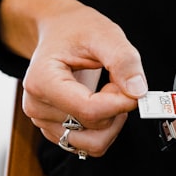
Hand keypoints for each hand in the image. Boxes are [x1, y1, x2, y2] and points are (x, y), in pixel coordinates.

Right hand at [0, 0, 147, 157]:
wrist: (58, 30)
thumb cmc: (76, 30)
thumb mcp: (104, 34)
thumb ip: (124, 61)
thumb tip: (137, 91)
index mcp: (42, 81)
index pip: (89, 111)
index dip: (120, 103)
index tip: (134, 88)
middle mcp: (37, 107)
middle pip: (93, 128)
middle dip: (115, 107)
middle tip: (116, 81)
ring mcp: (44, 122)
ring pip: (93, 144)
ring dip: (111, 121)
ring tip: (107, 93)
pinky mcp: (55, 130)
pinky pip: (89, 145)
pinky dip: (104, 127)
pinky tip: (100, 103)